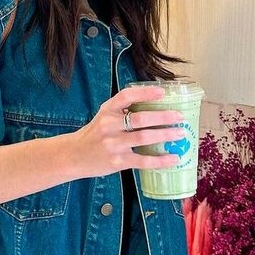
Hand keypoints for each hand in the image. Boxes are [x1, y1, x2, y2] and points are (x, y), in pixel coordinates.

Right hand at [70, 85, 187, 179]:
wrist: (73, 156)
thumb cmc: (94, 135)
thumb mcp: (104, 116)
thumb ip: (123, 111)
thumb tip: (156, 108)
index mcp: (107, 110)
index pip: (127, 96)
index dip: (145, 93)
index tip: (163, 92)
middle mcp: (109, 125)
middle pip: (140, 118)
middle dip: (163, 117)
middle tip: (180, 117)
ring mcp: (113, 144)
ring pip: (144, 138)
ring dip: (165, 135)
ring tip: (180, 134)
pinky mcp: (117, 162)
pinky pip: (143, 161)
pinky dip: (160, 160)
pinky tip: (173, 159)